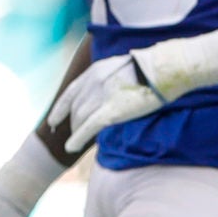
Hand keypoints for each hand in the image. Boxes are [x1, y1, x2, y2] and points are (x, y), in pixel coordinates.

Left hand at [50, 51, 167, 152]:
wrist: (163, 68)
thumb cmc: (151, 69)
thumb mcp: (122, 69)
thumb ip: (109, 81)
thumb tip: (107, 95)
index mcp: (95, 71)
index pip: (70, 92)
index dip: (59, 109)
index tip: (53, 120)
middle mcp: (93, 82)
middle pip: (75, 108)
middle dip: (72, 123)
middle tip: (75, 134)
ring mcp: (100, 96)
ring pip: (80, 119)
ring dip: (76, 133)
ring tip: (75, 144)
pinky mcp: (111, 111)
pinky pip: (88, 127)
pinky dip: (77, 139)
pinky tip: (71, 147)